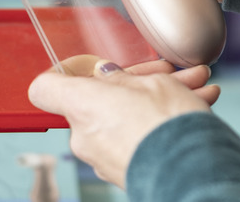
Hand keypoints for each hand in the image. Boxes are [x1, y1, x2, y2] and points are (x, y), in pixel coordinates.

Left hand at [28, 55, 220, 187]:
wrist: (194, 173)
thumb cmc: (170, 125)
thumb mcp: (154, 83)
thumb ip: (125, 77)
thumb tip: (109, 76)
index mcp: (82, 105)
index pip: (45, 88)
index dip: (64, 72)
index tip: (88, 66)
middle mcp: (84, 136)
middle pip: (98, 101)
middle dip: (135, 84)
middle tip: (169, 74)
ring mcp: (102, 159)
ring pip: (123, 119)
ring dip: (153, 103)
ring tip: (194, 91)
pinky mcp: (122, 172)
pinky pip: (133, 140)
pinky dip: (154, 126)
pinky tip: (190, 112)